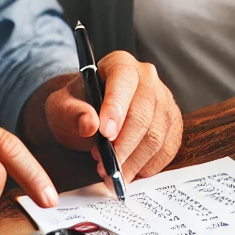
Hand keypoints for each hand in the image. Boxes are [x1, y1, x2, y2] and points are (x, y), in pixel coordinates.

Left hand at [41, 52, 182, 181]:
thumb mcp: (62, 106)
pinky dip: (148, 165)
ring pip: (157, 135)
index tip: (105, 135)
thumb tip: (90, 124)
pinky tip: (130, 170)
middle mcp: (147, 76)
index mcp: (119, 63)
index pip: (123, 81)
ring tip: (112, 170)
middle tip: (104, 165)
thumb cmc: (78, 106)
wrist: (91, 115)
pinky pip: (168, 148)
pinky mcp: (172, 122)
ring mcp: (164, 99)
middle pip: (143, 114)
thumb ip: (71, 113)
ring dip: (133, 160)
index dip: (116, 109)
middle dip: (123, 145)